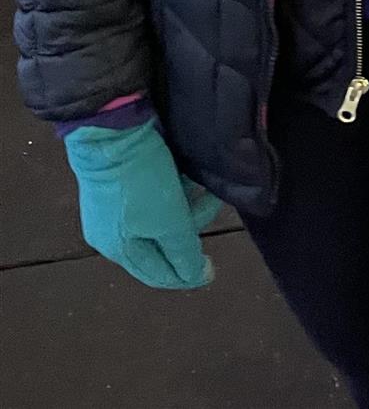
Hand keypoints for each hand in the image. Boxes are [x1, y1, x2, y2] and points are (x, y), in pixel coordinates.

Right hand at [64, 119, 220, 290]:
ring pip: (161, 217)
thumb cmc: (141, 182)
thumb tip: (196, 278)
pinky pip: (156, 196)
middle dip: (191, 227)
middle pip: (162, 244)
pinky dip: (176, 191)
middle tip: (212, 202)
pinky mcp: (123, 179)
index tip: (212, 268)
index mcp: (119, 249)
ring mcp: (116, 205)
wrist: (113, 131)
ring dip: (187, 206)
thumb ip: (182, 251)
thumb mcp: (167, 221)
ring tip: (206, 186)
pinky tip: (190, 176)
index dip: (186, 274)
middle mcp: (114, 232)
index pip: (158, 274)